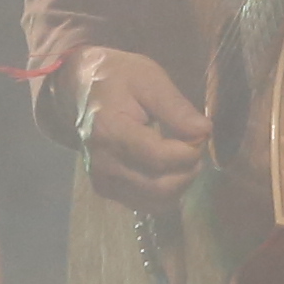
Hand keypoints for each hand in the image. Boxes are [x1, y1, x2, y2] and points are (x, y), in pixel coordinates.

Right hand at [70, 47, 206, 204]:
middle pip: (161, 187)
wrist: (78, 90)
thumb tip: (204, 132)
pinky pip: (146, 204)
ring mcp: (103, 180)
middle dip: (188, 170)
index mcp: (111, 130)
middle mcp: (103, 163)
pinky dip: (165, 192)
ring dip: (180, 183)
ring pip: (157, 202)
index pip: (160, 158)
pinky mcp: (105, 190)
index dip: (190, 151)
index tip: (199, 134)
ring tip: (181, 156)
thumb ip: (176, 107)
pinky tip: (166, 168)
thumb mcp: (149, 78)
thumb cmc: (117, 78)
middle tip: (194, 147)